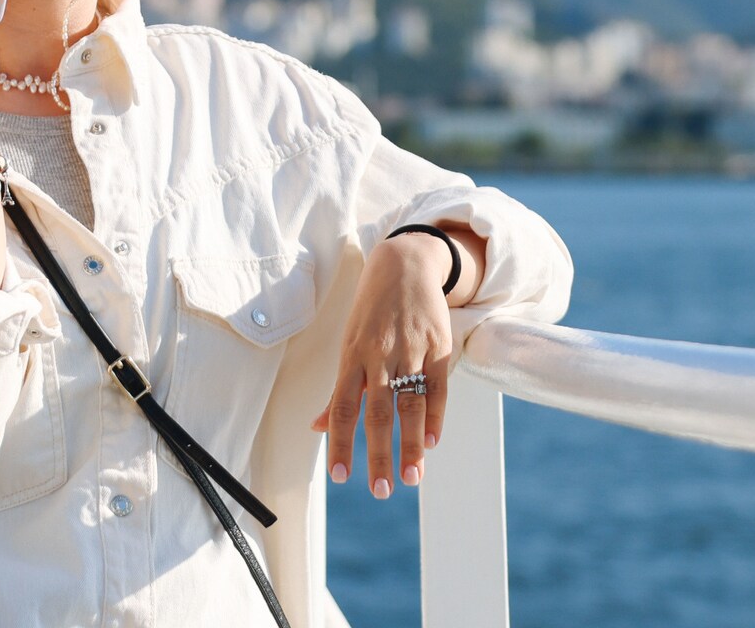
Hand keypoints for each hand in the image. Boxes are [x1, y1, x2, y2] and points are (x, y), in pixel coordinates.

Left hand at [311, 233, 453, 497]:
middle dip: (380, 453)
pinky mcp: (438, 345)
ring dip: (411, 444)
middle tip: (381, 490)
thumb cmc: (371, 312)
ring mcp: (411, 350)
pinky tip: (432, 442)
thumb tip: (317, 427)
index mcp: (353, 356)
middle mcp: (380, 355)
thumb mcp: (348, 344)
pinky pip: (438, 387)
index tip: (341, 476)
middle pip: (379, 412)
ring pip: (411, 404)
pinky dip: (436, 416)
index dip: (342, 442)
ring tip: (412, 478)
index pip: (344, 407)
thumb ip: (339, 389)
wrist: (404, 264)